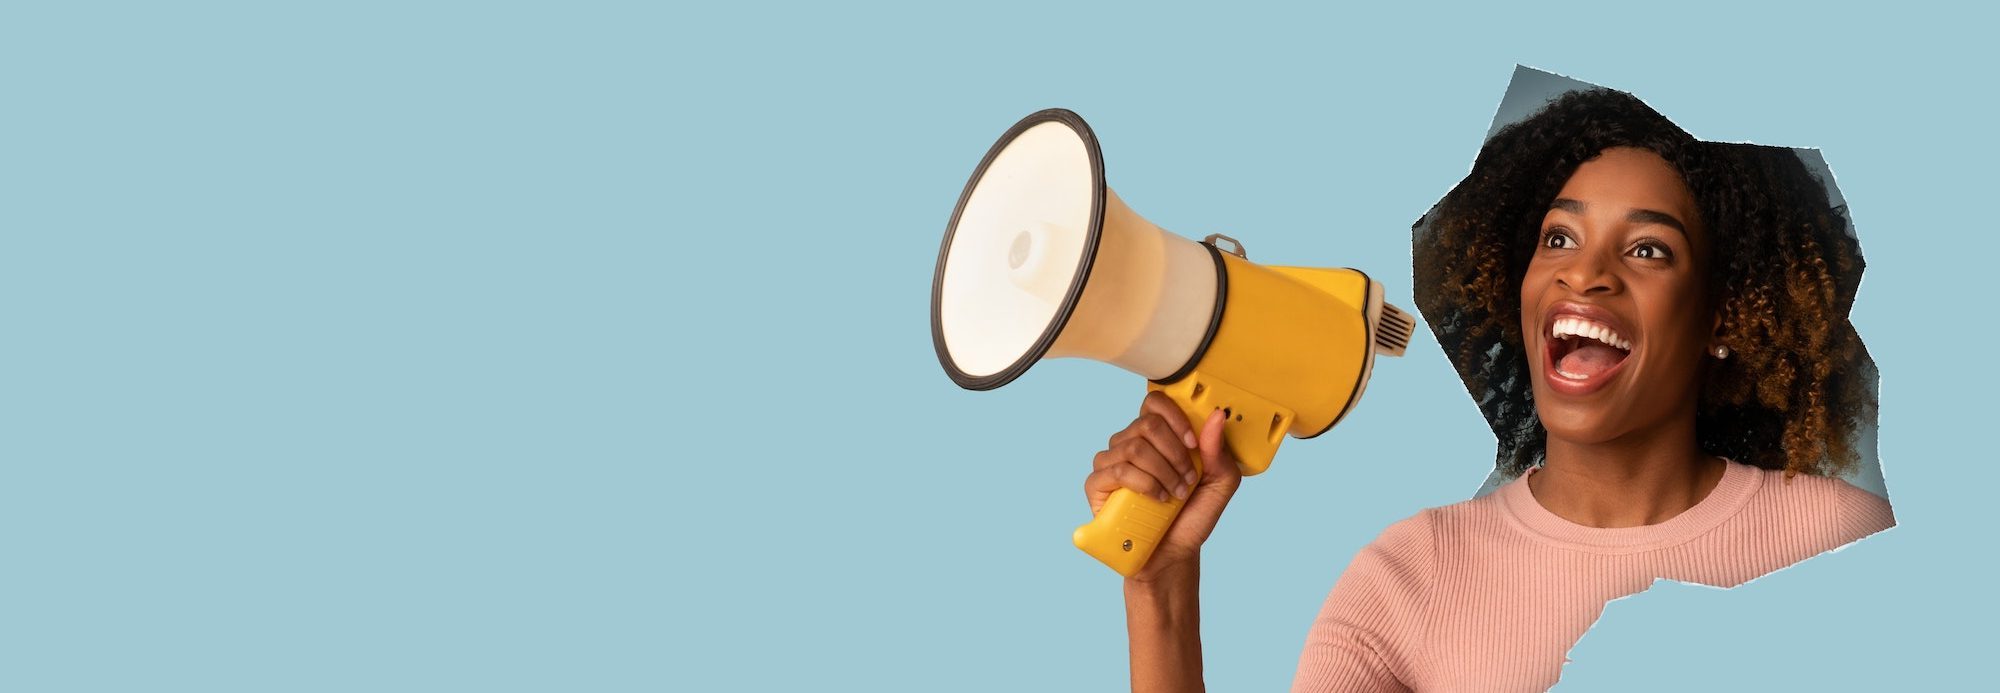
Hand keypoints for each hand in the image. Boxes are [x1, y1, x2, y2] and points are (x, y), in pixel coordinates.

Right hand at [1085, 390, 1243, 583]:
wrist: (1173, 554)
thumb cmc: (1192, 516)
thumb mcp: (1219, 483)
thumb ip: (1219, 451)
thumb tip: (1216, 417)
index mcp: (1156, 437)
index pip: (1155, 403)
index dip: (1175, 417)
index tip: (1194, 444)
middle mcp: (1129, 444)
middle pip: (1147, 424)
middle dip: (1175, 452)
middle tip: (1188, 478)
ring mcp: (1110, 463)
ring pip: (1134, 447)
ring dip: (1163, 471)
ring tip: (1176, 494)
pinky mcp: (1097, 485)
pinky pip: (1118, 470)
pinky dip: (1145, 484)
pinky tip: (1158, 499)